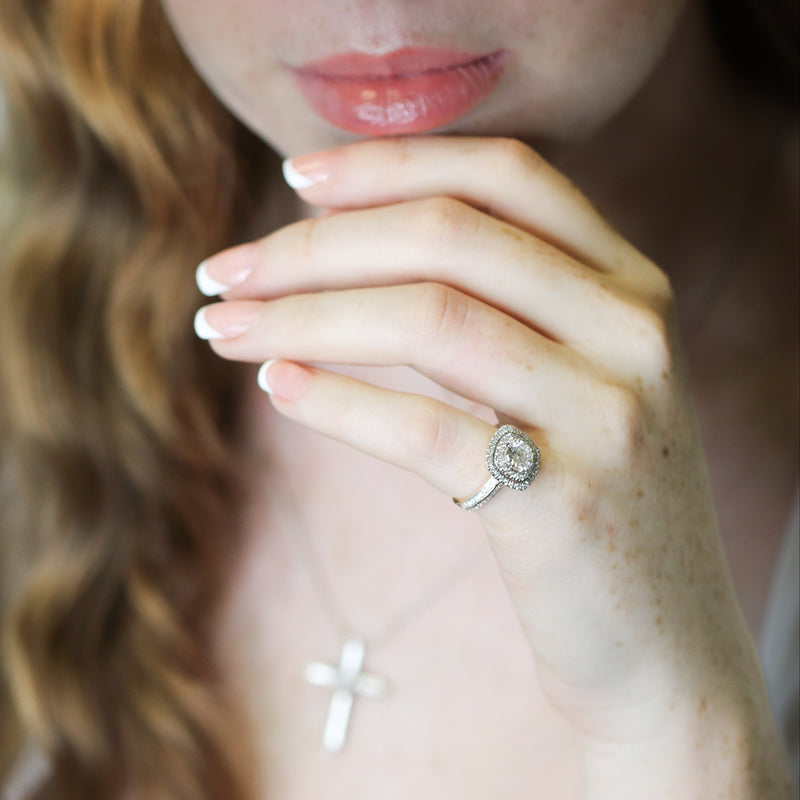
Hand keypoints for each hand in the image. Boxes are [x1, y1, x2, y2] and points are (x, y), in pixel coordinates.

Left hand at [194, 137, 786, 792]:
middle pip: (447, 236)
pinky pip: (423, 429)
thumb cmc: (593, 498)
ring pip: (427, 319)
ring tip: (222, 328)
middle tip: (222, 272)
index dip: (390, 163)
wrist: (662, 643)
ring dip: (301, 316)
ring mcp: (605, 416)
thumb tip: (353, 245)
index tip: (294, 178)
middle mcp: (630, 333)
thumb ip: (510, 305)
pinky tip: (275, 387)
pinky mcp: (563, 506)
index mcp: (632, 286)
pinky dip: (335, 401)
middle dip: (312, 244)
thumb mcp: (578, 379)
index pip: (504, 175)